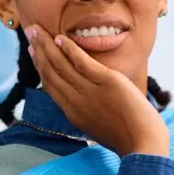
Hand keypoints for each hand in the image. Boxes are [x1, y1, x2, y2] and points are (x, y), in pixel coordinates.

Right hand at [25, 24, 167, 157]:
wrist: (143, 144)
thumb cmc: (127, 137)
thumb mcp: (97, 125)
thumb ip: (86, 109)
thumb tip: (82, 97)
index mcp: (72, 113)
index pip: (50, 84)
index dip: (39, 65)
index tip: (33, 51)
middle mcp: (75, 102)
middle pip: (51, 71)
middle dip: (38, 50)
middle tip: (30, 32)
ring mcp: (90, 92)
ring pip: (62, 65)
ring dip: (48, 45)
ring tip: (38, 30)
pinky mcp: (107, 82)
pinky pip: (82, 62)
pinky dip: (69, 49)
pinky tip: (60, 38)